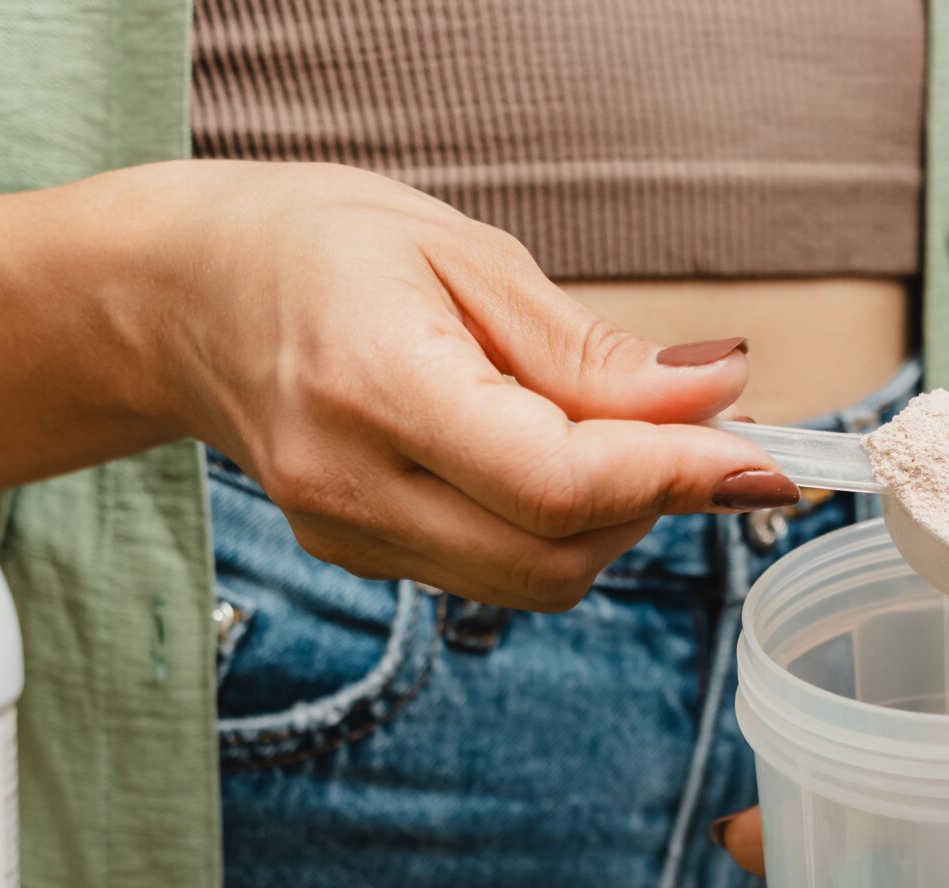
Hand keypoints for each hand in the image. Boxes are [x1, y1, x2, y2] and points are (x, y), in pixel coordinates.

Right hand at [132, 161, 790, 607]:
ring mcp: (349, 536)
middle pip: (556, 553)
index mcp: (376, 385)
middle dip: (655, 502)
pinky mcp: (359, 557)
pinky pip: (495, 571)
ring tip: (623, 434)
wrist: (185, 294)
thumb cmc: (321, 247)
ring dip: (612, 522)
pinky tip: (557, 458)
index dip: (676, 477)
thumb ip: (594, 351)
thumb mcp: (468, 258)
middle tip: (704, 431)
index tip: (763, 458)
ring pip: (536, 579)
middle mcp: (352, 484)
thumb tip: (718, 392)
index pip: (557, 481)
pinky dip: (556, 527)